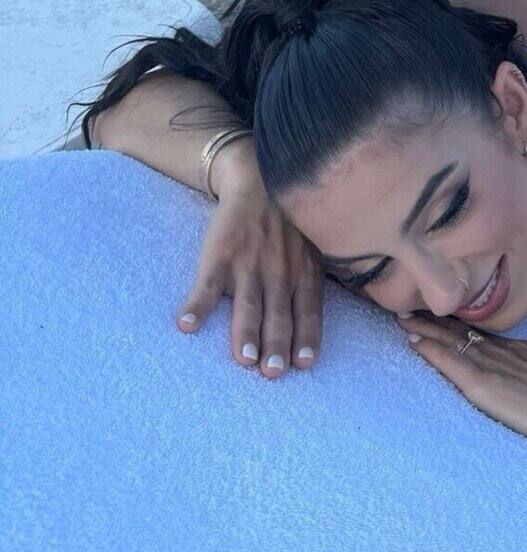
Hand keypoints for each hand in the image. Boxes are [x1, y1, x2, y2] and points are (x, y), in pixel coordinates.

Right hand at [177, 144, 325, 377]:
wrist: (259, 179)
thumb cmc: (289, 222)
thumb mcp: (313, 247)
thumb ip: (313, 282)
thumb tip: (315, 326)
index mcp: (303, 271)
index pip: (307, 310)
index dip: (305, 337)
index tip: (303, 364)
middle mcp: (279, 270)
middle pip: (278, 312)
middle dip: (276, 343)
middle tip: (272, 372)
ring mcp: (249, 262)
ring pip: (248, 302)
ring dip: (245, 331)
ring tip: (243, 358)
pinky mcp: (221, 254)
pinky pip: (208, 283)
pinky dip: (197, 304)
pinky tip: (187, 324)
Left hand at [404, 310, 526, 470]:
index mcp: (526, 350)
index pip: (485, 334)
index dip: (460, 323)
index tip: (439, 311)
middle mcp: (507, 353)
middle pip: (464, 334)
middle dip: (436, 322)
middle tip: (407, 306)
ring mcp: (496, 368)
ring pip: (455, 344)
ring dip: (427, 332)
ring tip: (401, 319)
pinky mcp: (488, 387)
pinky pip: (455, 366)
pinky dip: (434, 354)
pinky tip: (415, 343)